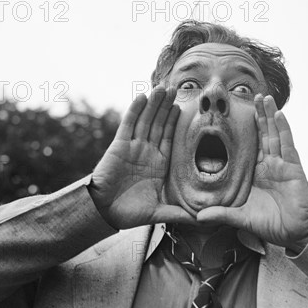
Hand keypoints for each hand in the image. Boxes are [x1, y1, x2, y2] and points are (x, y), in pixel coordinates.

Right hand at [89, 86, 194, 229]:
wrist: (104, 213)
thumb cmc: (130, 214)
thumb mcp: (160, 212)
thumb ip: (180, 213)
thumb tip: (203, 221)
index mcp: (159, 164)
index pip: (170, 138)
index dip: (176, 122)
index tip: (184, 107)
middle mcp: (147, 152)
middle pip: (159, 124)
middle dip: (166, 106)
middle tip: (175, 88)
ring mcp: (133, 147)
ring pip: (146, 120)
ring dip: (154, 104)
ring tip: (163, 87)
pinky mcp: (119, 146)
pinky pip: (129, 125)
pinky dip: (135, 110)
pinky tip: (142, 97)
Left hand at [197, 95, 307, 249]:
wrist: (291, 235)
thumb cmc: (268, 224)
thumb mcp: (239, 217)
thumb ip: (220, 213)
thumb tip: (197, 217)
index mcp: (256, 172)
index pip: (248, 145)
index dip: (244, 129)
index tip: (233, 112)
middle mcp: (270, 165)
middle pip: (263, 134)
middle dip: (258, 114)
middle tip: (251, 94)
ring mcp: (282, 165)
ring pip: (275, 134)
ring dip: (270, 115)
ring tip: (264, 97)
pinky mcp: (294, 169)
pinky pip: (287, 145)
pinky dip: (283, 129)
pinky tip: (279, 115)